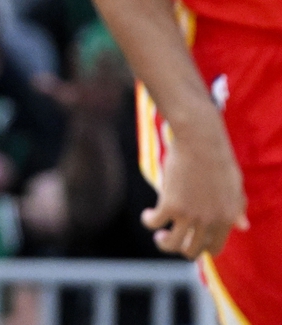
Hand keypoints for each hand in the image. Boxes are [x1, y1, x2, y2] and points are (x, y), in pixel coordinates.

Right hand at [141, 125, 248, 258]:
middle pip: (192, 250)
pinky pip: (154, 223)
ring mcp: (190, 214)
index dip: (201, 248)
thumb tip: (243, 227)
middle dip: (180, 248)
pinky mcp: (171, 204)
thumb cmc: (217, 159)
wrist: (200, 141)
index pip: (215, 248)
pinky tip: (147, 214)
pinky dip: (148, 221)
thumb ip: (237, 208)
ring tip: (160, 233)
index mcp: (227, 218)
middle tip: (171, 237)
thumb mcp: (234, 186)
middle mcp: (210, 221)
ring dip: (163, 243)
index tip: (190, 239)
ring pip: (171, 244)